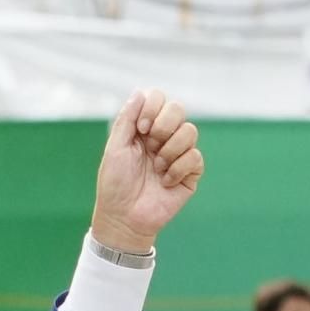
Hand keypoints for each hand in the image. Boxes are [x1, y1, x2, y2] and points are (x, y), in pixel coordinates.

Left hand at [91, 90, 201, 252]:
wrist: (123, 218)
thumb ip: (127, 120)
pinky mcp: (190, 172)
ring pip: (190, 131)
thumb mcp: (115, 149)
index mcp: (144, 129)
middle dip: (164, 125)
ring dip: (169, 150)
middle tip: (150, 145)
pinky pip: (195, 156)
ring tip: (156, 168)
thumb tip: (140, 92)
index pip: (159, 99)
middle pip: (178, 109)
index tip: (142, 128)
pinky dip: (177, 169)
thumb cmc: (114, 185)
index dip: (154, 107)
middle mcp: (163, 137)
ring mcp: (178, 153)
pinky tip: (165, 182)